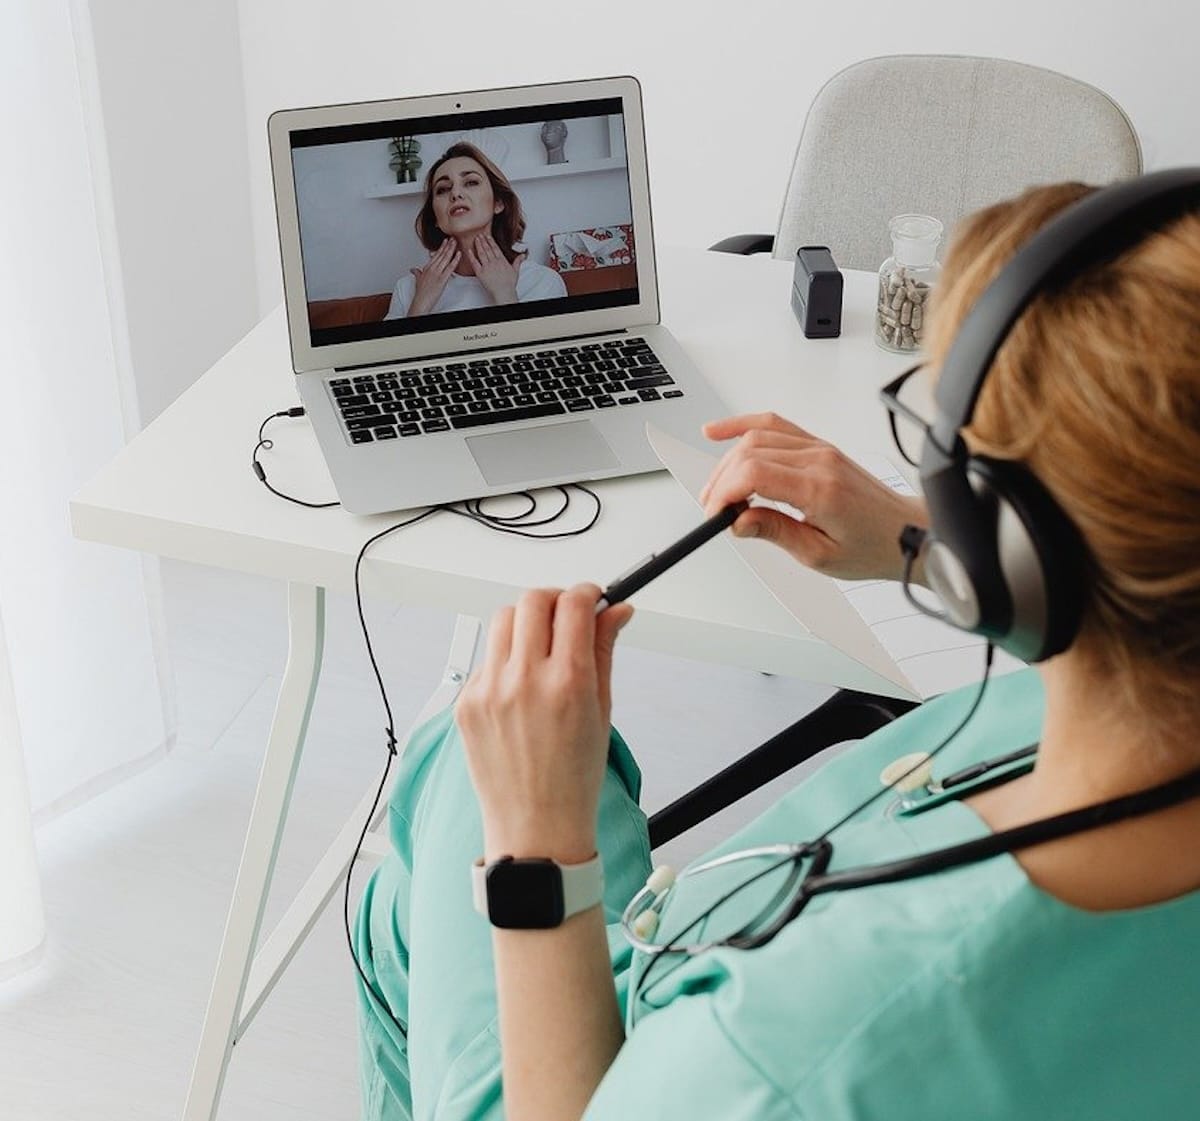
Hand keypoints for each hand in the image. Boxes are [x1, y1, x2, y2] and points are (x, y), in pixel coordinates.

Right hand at [408, 239, 460, 315]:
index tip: (445, 241)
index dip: (442, 247)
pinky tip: (459, 254)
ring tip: (456, 242)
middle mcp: (432, 268)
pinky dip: (455, 260)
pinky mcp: (442, 279)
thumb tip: (414, 269)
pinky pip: (450, 268)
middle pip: (441, 254)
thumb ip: (417, 273)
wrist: (421, 301)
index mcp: (427, 267)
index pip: (436, 255)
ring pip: (445, 258)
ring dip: (451, 249)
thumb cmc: (420, 292)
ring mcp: (437, 273)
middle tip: (453, 238)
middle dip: (447, 245)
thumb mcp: (418, 280)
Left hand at [456, 585, 632, 862]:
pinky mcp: (466, 703)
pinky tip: (520, 686)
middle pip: (533, 600)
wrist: (535, 827)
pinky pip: (486, 658)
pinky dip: (505, 659)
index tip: (592, 598)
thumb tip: (615, 612)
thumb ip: (604, 651)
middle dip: (555, 600)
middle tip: (566, 616)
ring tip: (541, 648)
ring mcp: (489, 691)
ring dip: (526, 622)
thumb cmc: (573, 779)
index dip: (587, 592)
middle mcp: (525, 681)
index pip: (573, 604)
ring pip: (503, 620)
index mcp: (568, 682)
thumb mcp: (602, 711)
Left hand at [467, 233, 523, 304]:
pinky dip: (471, 256)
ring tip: (476, 239)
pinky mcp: (481, 272)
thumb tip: (522, 256)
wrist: (504, 292)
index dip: (491, 241)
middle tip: (480, 234)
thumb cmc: (509, 284)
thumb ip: (518, 261)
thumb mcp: (516, 271)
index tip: (487, 236)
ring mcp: (487, 267)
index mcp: (502, 261)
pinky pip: (475, 262)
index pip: (495, 248)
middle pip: (488, 248)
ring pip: (482, 253)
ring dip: (479, 245)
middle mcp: (494, 262)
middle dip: (483, 240)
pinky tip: (469, 250)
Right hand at [699, 413, 928, 581]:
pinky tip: (722, 432)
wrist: (905, 532)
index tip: (716, 513)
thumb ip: (775, 532)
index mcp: (820, 489)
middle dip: (721, 479)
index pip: (755, 474)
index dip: (725, 492)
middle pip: (751, 452)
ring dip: (728, 459)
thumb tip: (739, 521)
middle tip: (714, 507)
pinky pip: (776, 425)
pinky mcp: (819, 447)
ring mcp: (820, 449)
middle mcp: (820, 460)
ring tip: (716, 488)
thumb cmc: (871, 546)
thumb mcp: (819, 555)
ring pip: (758, 437)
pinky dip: (744, 426)